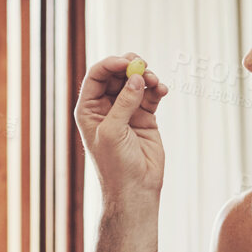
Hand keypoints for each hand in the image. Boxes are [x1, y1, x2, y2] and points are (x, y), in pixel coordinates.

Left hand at [73, 53, 166, 200]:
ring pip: (135, 82)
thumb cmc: (115, 165)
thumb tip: (135, 77)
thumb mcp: (113, 132)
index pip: (96, 76)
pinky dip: (157, 89)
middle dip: (130, 67)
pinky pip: (151, 95)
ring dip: (146, 77)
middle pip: (117, 75)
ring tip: (155, 82)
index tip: (126, 62)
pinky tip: (162, 91)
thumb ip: (123, 103)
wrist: (135, 190)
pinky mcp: (145, 117)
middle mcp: (106, 107)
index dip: (110, 64)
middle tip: (143, 65)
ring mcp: (126, 111)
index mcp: (89, 109)